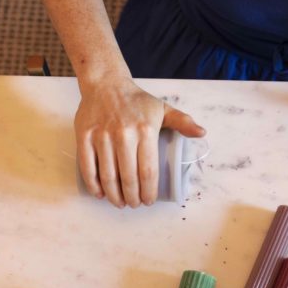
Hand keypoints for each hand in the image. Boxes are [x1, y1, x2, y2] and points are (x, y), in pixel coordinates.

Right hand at [75, 77, 204, 207]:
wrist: (106, 84)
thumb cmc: (136, 101)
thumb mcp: (162, 108)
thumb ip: (182, 122)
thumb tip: (202, 133)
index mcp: (146, 131)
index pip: (148, 172)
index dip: (149, 192)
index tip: (149, 201)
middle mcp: (124, 134)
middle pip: (128, 178)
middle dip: (132, 197)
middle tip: (135, 204)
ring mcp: (102, 136)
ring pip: (108, 176)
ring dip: (114, 196)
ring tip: (120, 203)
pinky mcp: (84, 136)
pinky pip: (88, 166)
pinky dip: (93, 184)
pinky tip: (100, 194)